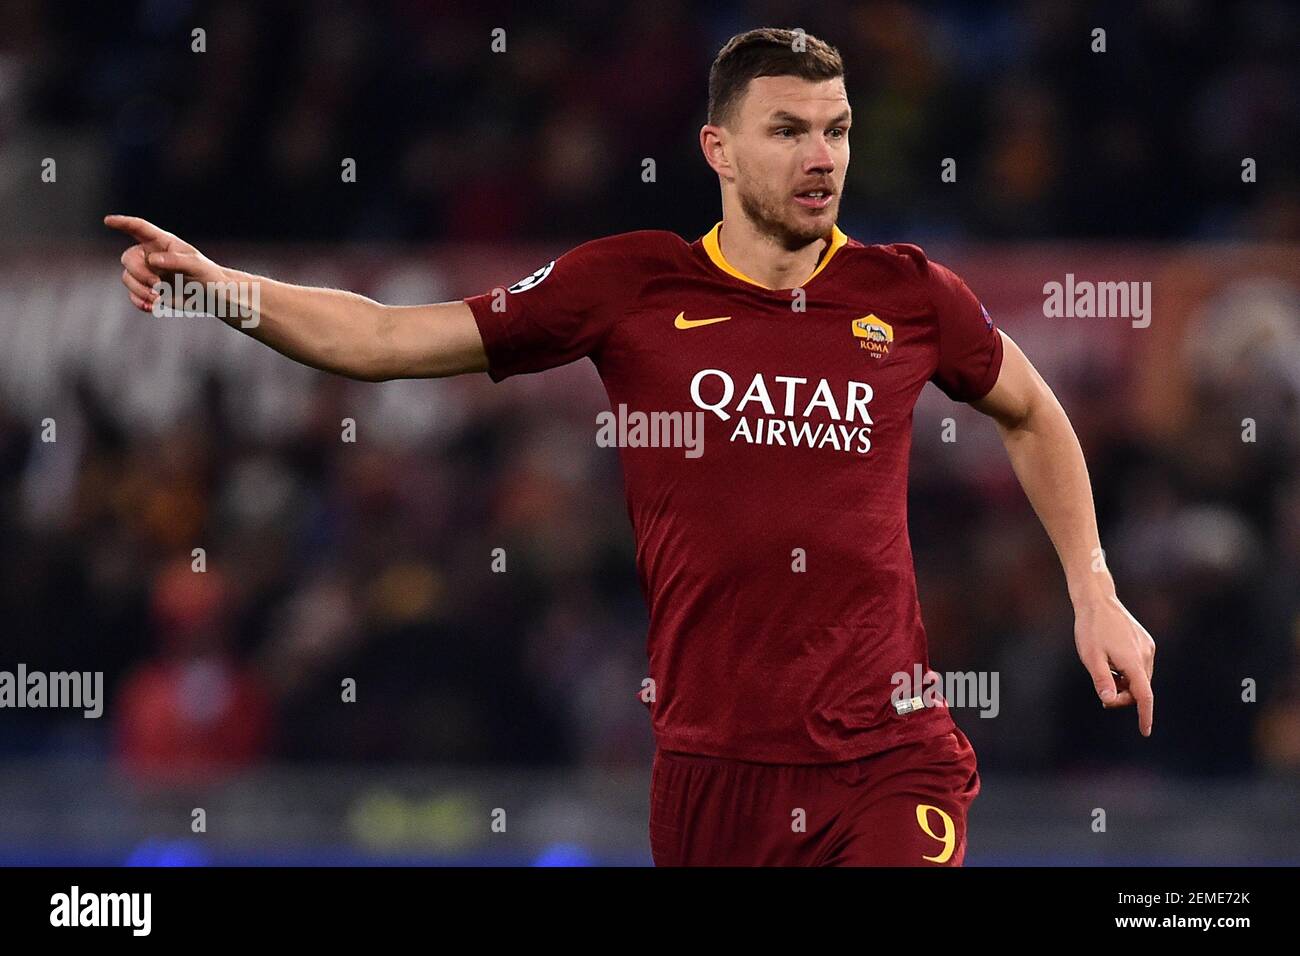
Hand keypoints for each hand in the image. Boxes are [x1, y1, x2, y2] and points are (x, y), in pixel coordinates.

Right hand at [104, 215, 221, 311]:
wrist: (211, 296)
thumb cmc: (207, 274)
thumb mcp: (196, 265)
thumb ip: (176, 260)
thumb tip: (152, 260)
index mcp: (162, 242)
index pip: (139, 228)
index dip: (123, 223)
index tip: (108, 221)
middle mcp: (150, 255)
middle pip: (128, 258)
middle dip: (139, 273)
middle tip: (157, 284)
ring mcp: (147, 273)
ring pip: (127, 278)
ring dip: (140, 290)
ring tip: (159, 298)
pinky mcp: (148, 290)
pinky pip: (133, 295)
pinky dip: (139, 301)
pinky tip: (152, 307)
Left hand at [1075, 593, 1155, 735]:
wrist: (1098, 601)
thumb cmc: (1090, 629)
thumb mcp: (1091, 657)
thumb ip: (1102, 680)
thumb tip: (1110, 700)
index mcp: (1134, 661)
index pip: (1144, 696)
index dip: (1145, 715)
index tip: (1145, 731)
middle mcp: (1146, 655)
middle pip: (1140, 689)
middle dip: (1124, 697)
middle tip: (1103, 698)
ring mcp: (1147, 648)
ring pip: (1139, 678)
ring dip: (1125, 685)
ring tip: (1104, 674)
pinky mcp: (1145, 642)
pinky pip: (1139, 666)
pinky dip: (1128, 673)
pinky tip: (1112, 664)